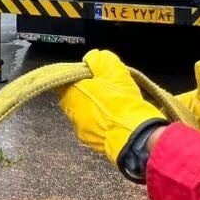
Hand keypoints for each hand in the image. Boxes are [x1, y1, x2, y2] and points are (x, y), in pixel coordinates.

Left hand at [58, 49, 165, 166]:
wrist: (134, 135)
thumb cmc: (122, 102)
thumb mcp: (113, 69)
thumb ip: (99, 59)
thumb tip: (92, 57)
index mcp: (71, 91)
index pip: (65, 79)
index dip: (80, 76)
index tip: (93, 75)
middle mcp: (71, 110)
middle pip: (73, 96)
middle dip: (87, 92)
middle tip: (105, 89)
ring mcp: (79, 128)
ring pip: (83, 112)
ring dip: (93, 108)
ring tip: (113, 105)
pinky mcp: (90, 142)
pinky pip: (92, 127)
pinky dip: (100, 122)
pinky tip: (115, 119)